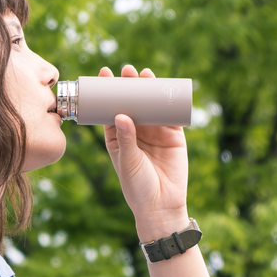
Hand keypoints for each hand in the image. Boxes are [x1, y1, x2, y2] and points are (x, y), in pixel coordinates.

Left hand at [101, 64, 188, 238]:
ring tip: (144, 74)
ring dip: (148, 89)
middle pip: (131, 103)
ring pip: (150, 105)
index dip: (107, 93)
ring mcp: (155, 132)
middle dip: (128, 86)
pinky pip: (171, 114)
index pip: (110, 110)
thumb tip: (120, 114)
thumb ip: (126, 139)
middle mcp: (135, 132)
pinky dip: (169, 101)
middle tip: (126, 71)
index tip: (104, 75)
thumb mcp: (127, 162)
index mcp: (117, 137)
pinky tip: (166, 87)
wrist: (161, 205)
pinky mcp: (173, 136)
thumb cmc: (137, 186)